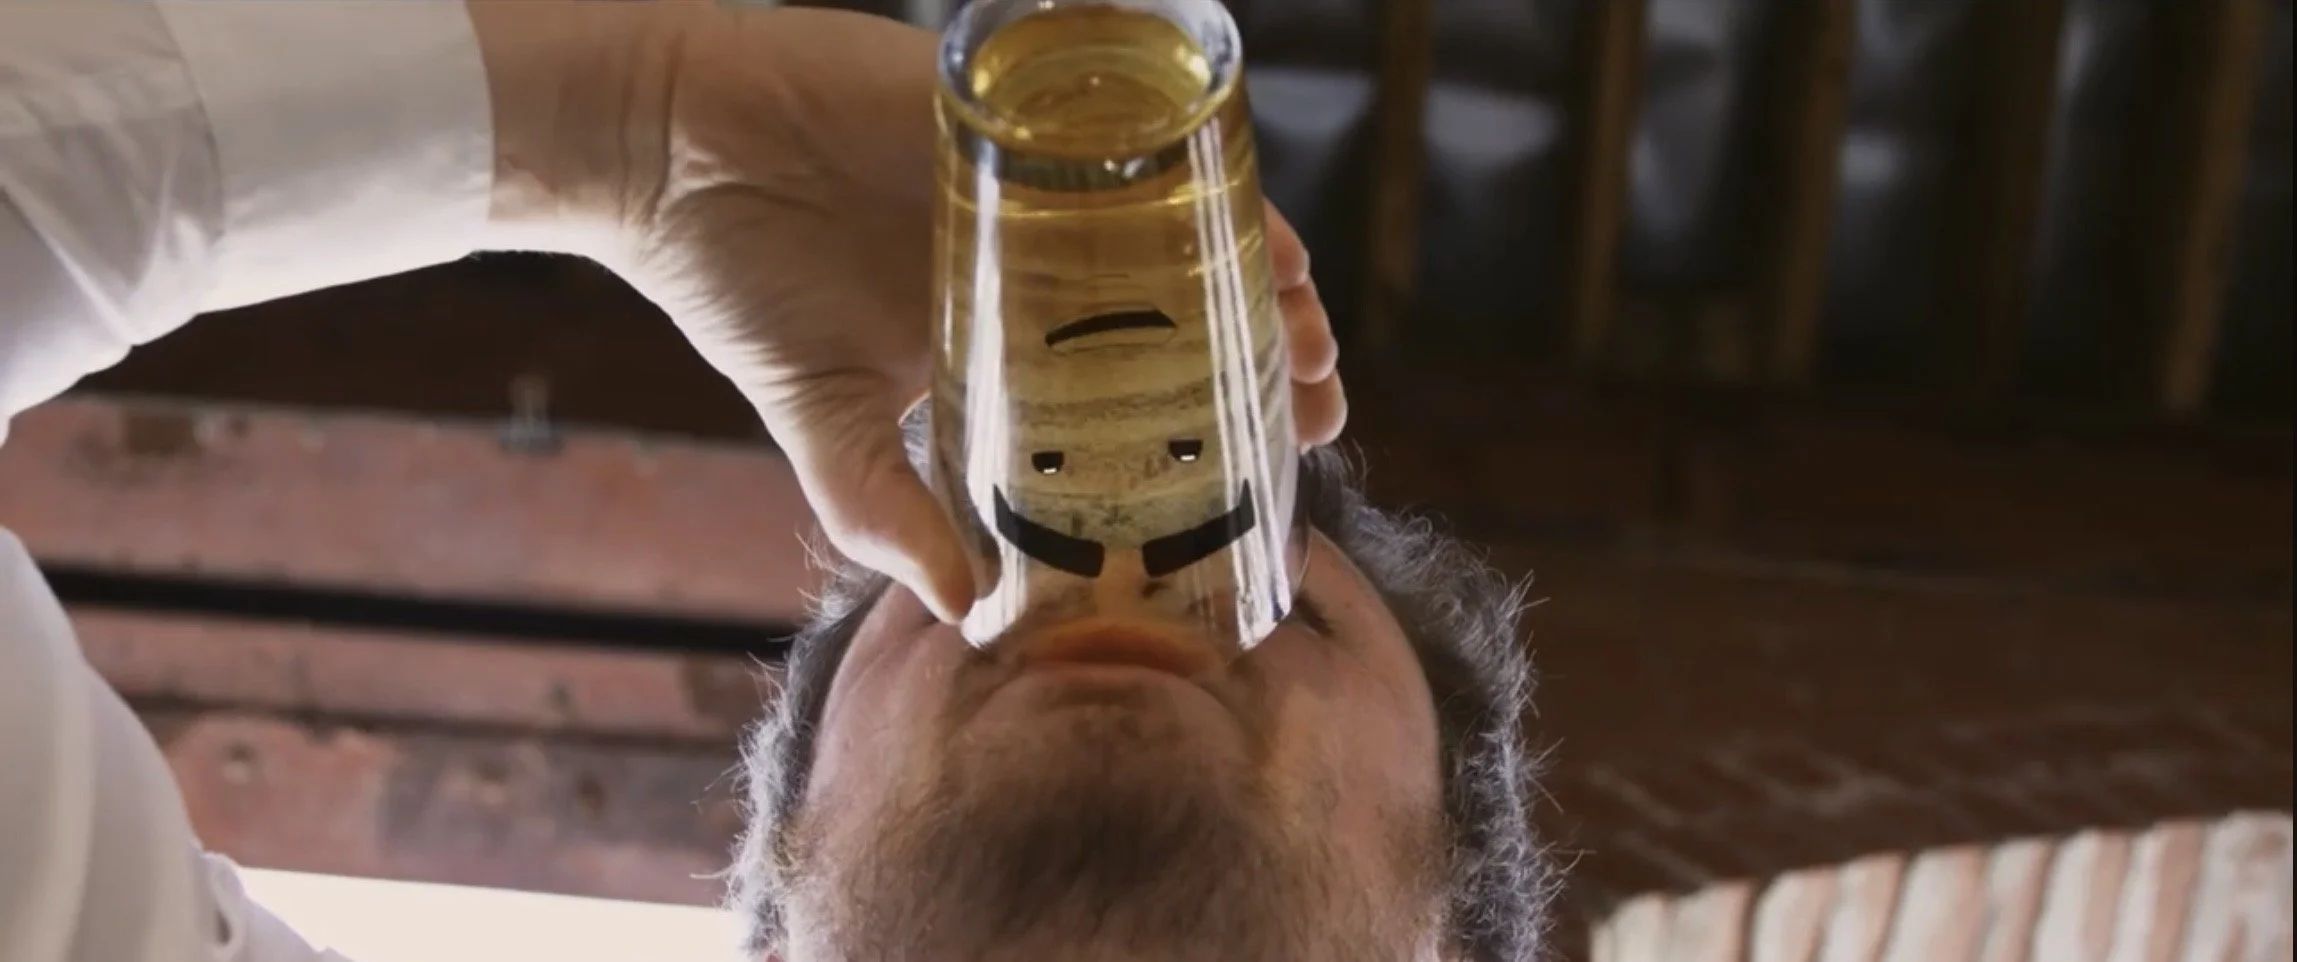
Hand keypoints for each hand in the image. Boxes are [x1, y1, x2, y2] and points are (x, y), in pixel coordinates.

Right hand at [473, 4, 1344, 622]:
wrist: (663, 150)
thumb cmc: (737, 283)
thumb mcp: (827, 424)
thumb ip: (890, 516)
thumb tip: (968, 620)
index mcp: (1014, 328)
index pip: (1150, 374)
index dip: (1226, 412)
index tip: (1287, 456)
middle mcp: (1047, 252)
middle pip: (1196, 300)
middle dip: (1270, 351)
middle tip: (1318, 403)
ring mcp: (1043, 178)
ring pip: (1189, 223)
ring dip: (1260, 274)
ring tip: (1304, 332)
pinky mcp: (1022, 110)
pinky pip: (1135, 137)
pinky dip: (1202, 181)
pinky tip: (1249, 233)